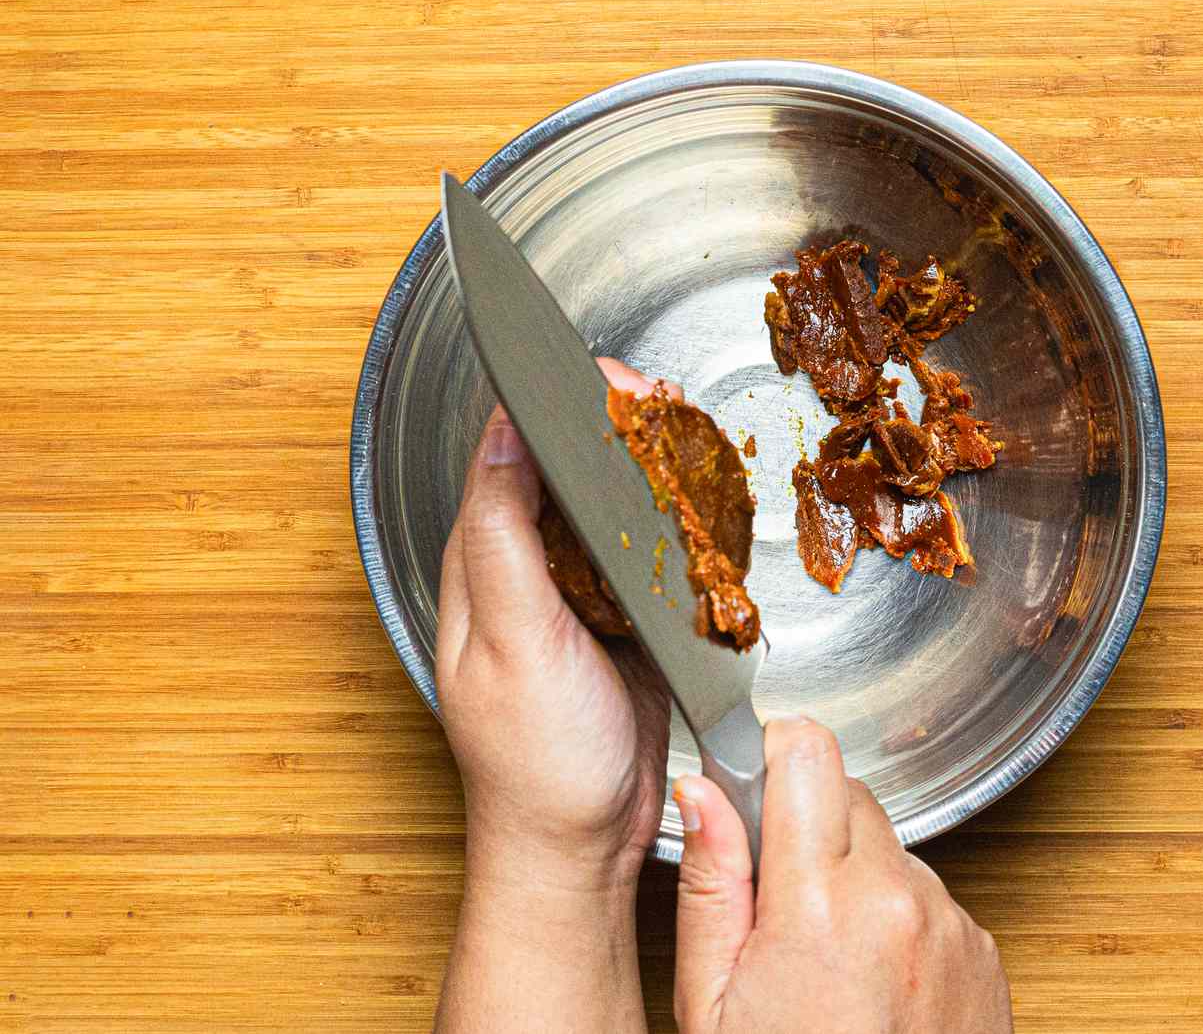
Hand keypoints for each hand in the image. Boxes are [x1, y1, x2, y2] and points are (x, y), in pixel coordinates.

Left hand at [436, 358, 675, 890]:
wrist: (583, 844)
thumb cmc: (537, 761)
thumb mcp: (514, 640)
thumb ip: (505, 537)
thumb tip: (507, 440)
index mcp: (481, 565)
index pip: (508, 455)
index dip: (554, 407)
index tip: (605, 380)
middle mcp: (523, 570)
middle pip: (563, 470)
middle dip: (612, 429)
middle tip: (663, 404)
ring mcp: (575, 595)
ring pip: (608, 507)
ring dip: (646, 470)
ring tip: (688, 438)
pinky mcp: (620, 621)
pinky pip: (645, 554)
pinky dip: (672, 525)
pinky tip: (699, 508)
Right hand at [672, 718, 1012, 1033]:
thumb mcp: (714, 1003)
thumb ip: (711, 883)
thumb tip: (702, 791)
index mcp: (823, 904)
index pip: (810, 753)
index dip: (776, 752)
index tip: (757, 777)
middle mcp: (900, 900)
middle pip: (851, 792)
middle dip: (809, 820)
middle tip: (780, 895)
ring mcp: (950, 925)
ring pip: (892, 846)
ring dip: (856, 873)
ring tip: (828, 957)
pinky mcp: (985, 950)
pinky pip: (930, 895)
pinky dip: (898, 916)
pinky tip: (871, 978)